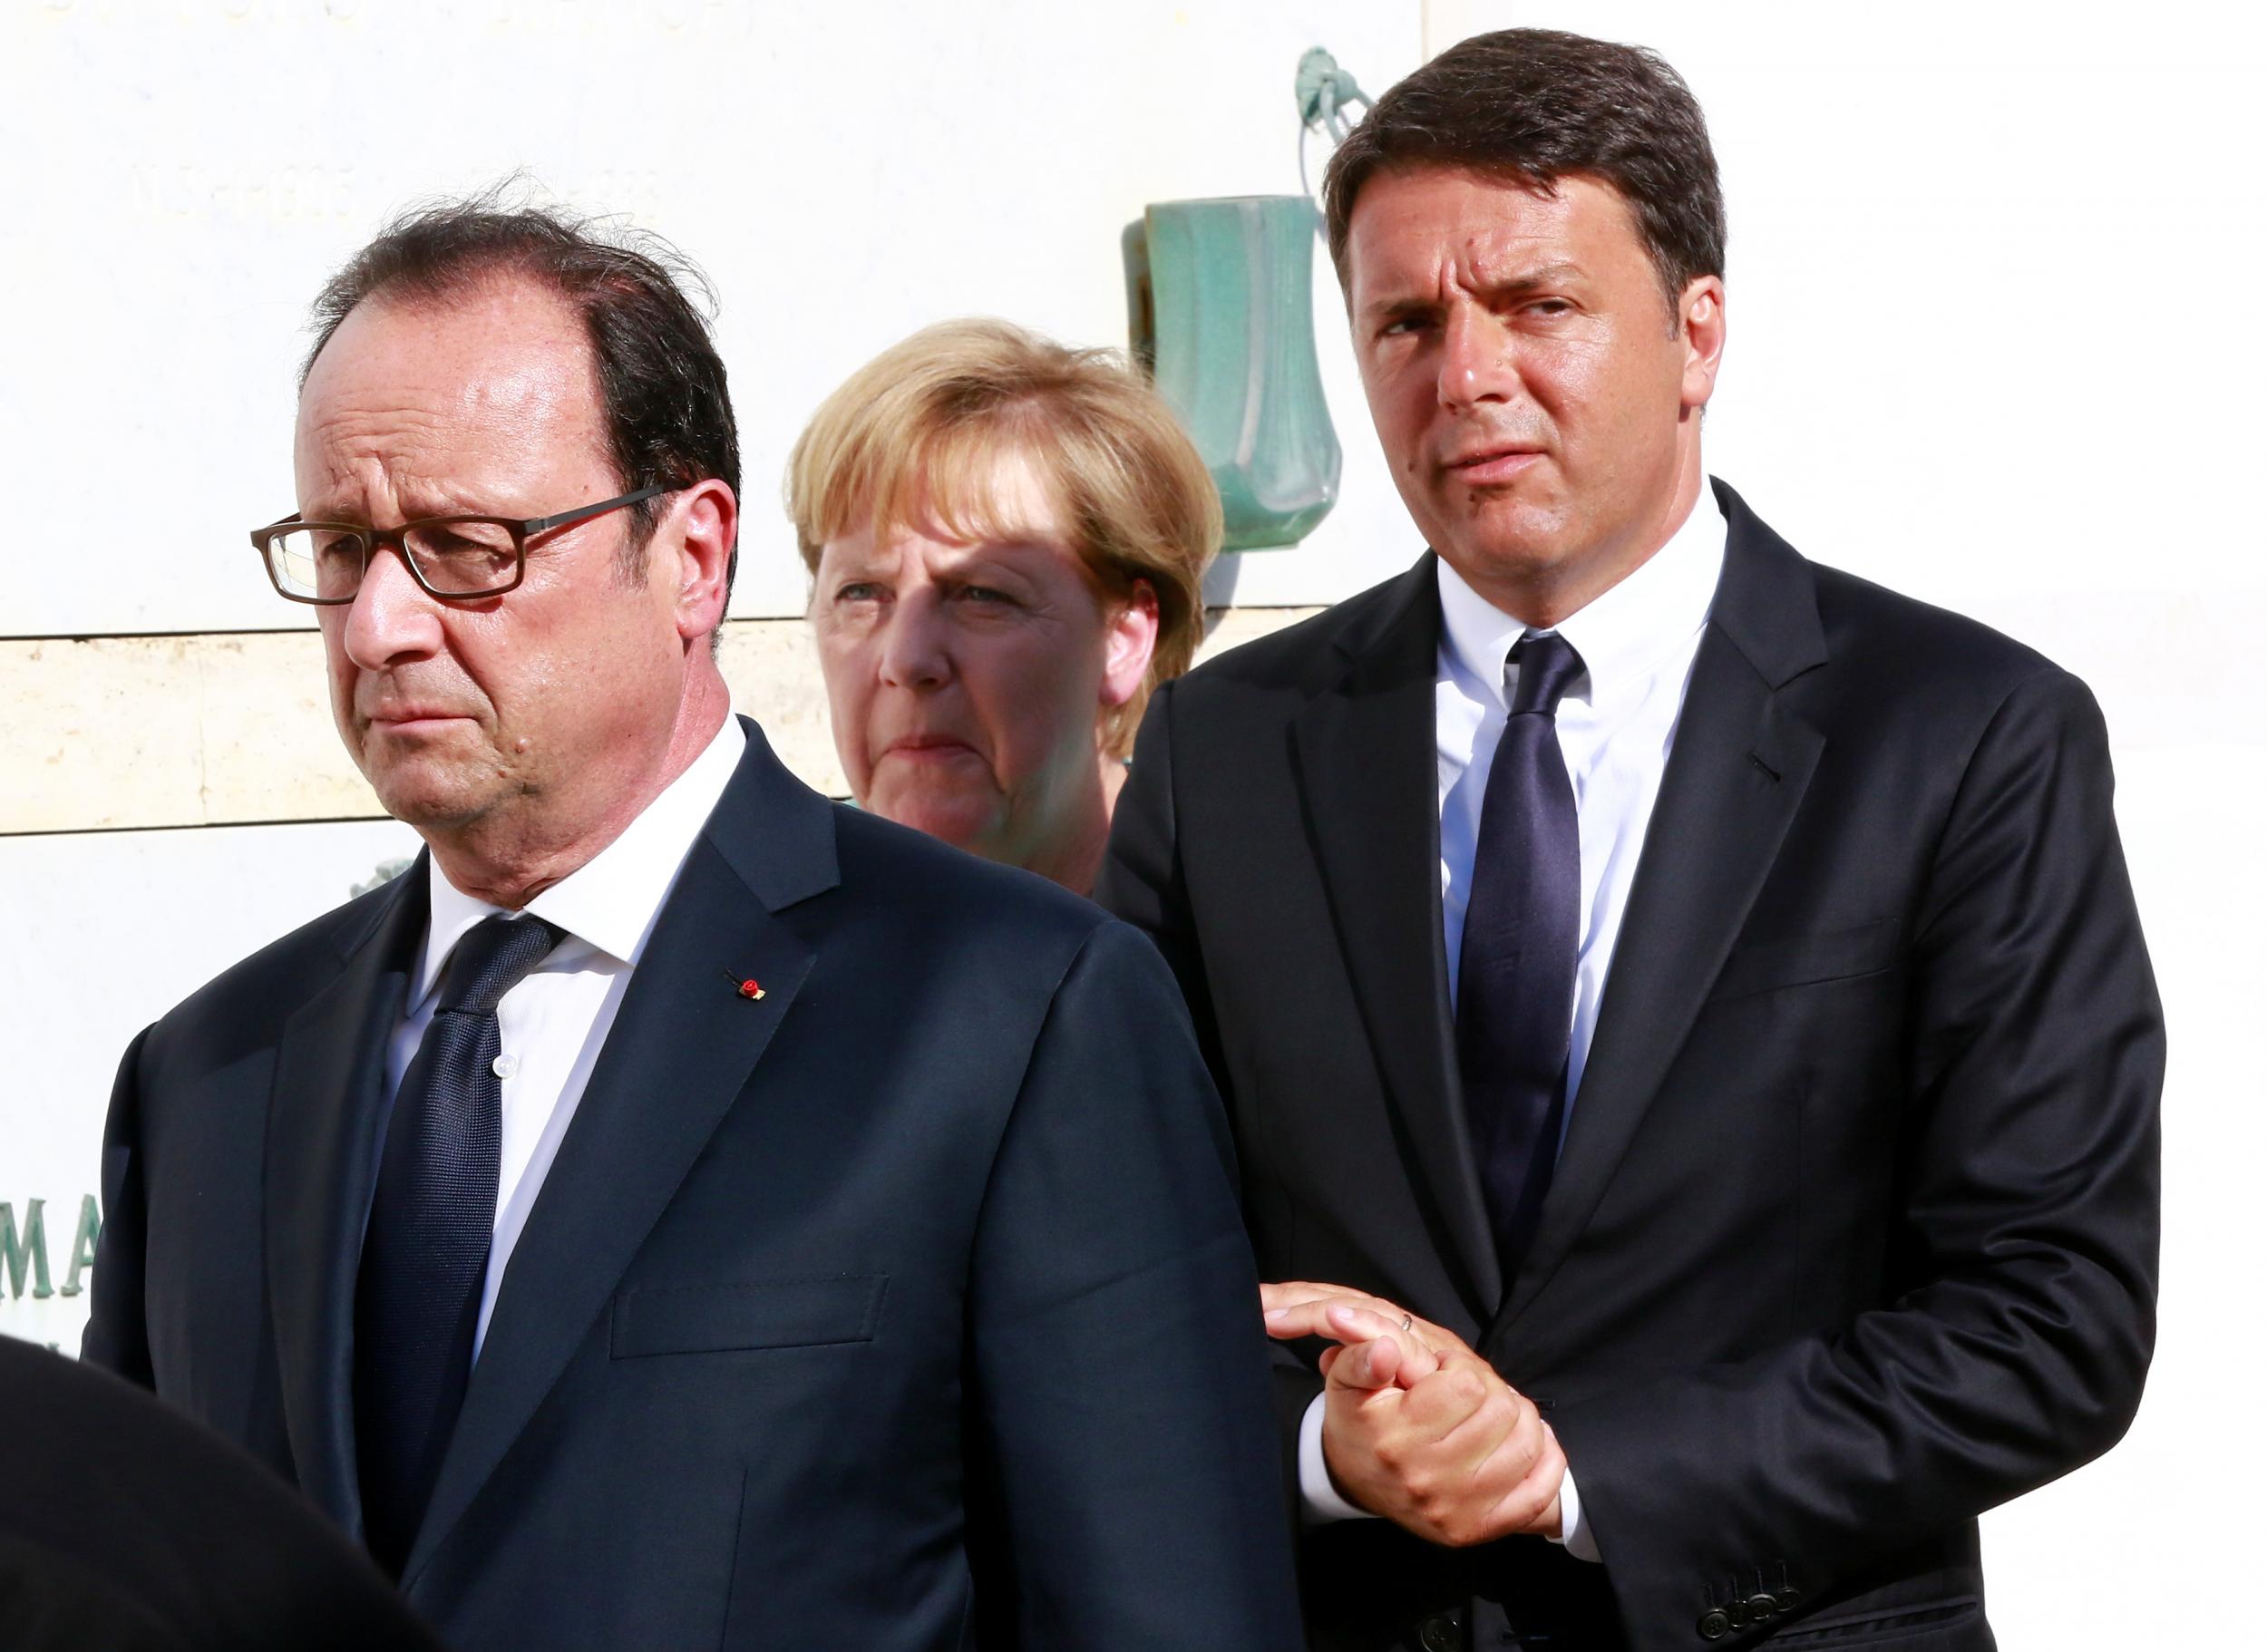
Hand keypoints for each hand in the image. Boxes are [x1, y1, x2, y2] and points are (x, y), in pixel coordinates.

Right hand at [1262, 1282, 1564, 1547]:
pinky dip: (1544, 1459)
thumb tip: (1389, 1349)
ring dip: (1518, 1418)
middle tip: (1466, 1392)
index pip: (1466, 1385)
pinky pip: (1538, 1491)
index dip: (1458, 1366)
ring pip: (1525, 1444)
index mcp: (1394, 1437)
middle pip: (1501, 1411)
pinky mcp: (1478, 1529)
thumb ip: (1363, 1356)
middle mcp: (1425, 1479)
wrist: (1352, 1479)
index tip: (1441, 1371)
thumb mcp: (1346, 1377)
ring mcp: (1455, 1509)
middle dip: (1489, 1389)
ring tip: (1493, 1412)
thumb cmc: (1360, 1420)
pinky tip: (1521, 1440)